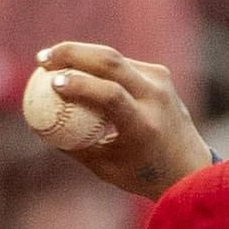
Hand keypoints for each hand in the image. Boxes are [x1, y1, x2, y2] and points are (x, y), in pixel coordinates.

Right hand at [30, 43, 213, 198]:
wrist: (190, 168)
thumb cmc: (141, 175)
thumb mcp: (106, 168)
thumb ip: (75, 146)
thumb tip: (39, 126)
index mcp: (144, 126)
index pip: (111, 95)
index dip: (80, 85)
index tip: (52, 83)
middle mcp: (155, 99)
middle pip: (110, 62)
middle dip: (72, 53)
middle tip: (43, 59)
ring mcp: (160, 82)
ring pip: (114, 58)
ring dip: (80, 55)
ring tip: (52, 60)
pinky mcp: (160, 73)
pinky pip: (122, 63)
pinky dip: (97, 64)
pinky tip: (75, 67)